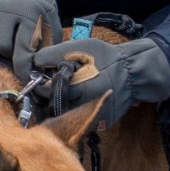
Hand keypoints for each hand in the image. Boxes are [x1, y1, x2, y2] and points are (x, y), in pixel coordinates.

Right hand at [0, 0, 59, 74]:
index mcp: (28, 16)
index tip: (25, 79)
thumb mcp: (50, 28)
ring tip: (2, 47)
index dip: (23, 68)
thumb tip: (44, 76)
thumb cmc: (36, 17)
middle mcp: (6, 11)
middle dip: (8, 55)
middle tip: (14, 52)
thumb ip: (48, 50)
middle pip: (2, 46)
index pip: (23, 48)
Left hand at [28, 34, 169, 128]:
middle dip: (50, 95)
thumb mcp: (80, 48)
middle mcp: (87, 108)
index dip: (41, 83)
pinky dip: (76, 109)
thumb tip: (34, 62)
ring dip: (62, 103)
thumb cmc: (107, 57)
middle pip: (56, 105)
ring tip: (65, 89)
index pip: (47, 91)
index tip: (40, 77)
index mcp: (80, 88)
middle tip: (51, 83)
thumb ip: (54, 54)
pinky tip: (79, 97)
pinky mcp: (103, 122)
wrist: (135, 72)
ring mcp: (96, 117)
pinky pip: (82, 118)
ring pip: (68, 114)